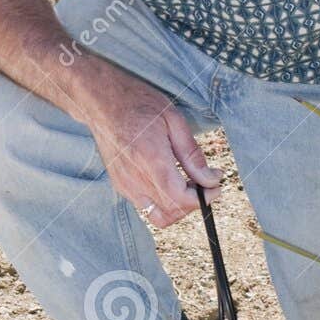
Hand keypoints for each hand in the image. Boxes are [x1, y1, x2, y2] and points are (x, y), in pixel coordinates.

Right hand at [83, 66, 222, 227]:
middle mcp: (135, 178)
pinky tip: (172, 182)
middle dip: (195, 203)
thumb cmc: (138, 104)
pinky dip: (164, 203)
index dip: (203, 198)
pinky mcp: (121, 186)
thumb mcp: (173, 120)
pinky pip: (146, 207)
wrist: (102, 103)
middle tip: (206, 184)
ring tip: (189, 187)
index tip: (216, 187)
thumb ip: (192, 154)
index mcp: (151, 159)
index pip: (180, 198)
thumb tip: (210, 178)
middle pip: (172, 212)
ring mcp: (125, 184)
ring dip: (179, 208)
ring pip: (158, 217)